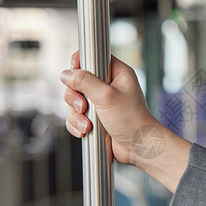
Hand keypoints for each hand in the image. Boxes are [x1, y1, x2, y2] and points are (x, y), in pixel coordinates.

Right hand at [61, 51, 157, 165]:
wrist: (139, 147)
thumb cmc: (132, 120)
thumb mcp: (107, 96)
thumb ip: (85, 82)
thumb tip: (66, 74)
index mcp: (117, 73)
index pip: (94, 58)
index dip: (80, 64)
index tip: (74, 76)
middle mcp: (109, 85)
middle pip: (78, 81)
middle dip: (75, 97)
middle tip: (84, 107)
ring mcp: (101, 102)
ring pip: (75, 100)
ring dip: (76, 115)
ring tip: (87, 125)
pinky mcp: (96, 117)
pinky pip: (76, 116)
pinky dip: (77, 124)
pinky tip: (86, 131)